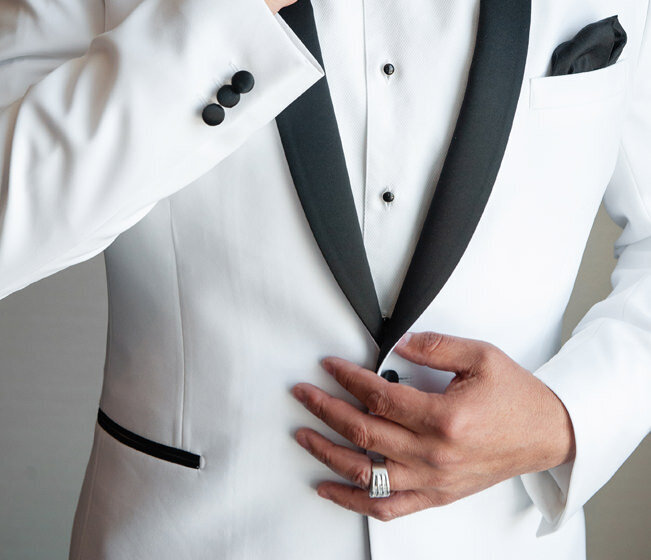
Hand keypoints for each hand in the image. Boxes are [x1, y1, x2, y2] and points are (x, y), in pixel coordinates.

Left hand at [292, 331, 575, 520]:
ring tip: (304, 435)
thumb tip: (399, 343)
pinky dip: (353, 500)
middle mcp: (435, 455)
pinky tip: (330, 488)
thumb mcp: (480, 356)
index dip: (348, 379)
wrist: (546, 434)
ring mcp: (434, 481)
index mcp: (445, 418)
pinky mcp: (436, 496)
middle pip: (365, 434)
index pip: (380, 397)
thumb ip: (436, 346)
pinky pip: (387, 506)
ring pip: (367, 473)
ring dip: (328, 454)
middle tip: (303, 394)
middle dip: (326, 411)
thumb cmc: (516, 397)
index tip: (329, 366)